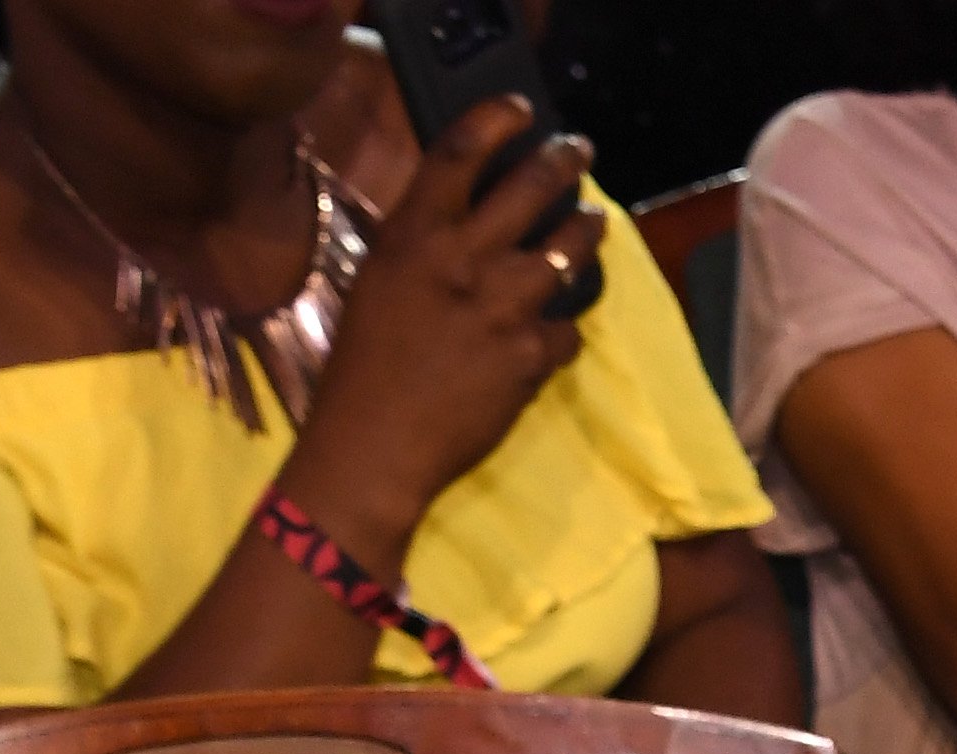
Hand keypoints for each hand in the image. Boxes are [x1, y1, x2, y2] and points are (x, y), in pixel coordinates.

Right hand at [290, 99, 598, 540]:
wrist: (376, 442)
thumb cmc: (363, 365)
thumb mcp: (380, 284)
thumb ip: (422, 247)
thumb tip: (461, 220)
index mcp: (414, 236)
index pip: (459, 154)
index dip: (496, 120)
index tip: (523, 108)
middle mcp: (462, 259)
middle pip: (530, 189)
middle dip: (564, 162)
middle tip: (580, 151)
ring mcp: (503, 306)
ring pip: (568, 253)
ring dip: (586, 235)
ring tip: (593, 224)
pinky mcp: (531, 355)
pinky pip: (565, 330)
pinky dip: (561, 330)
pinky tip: (551, 333)